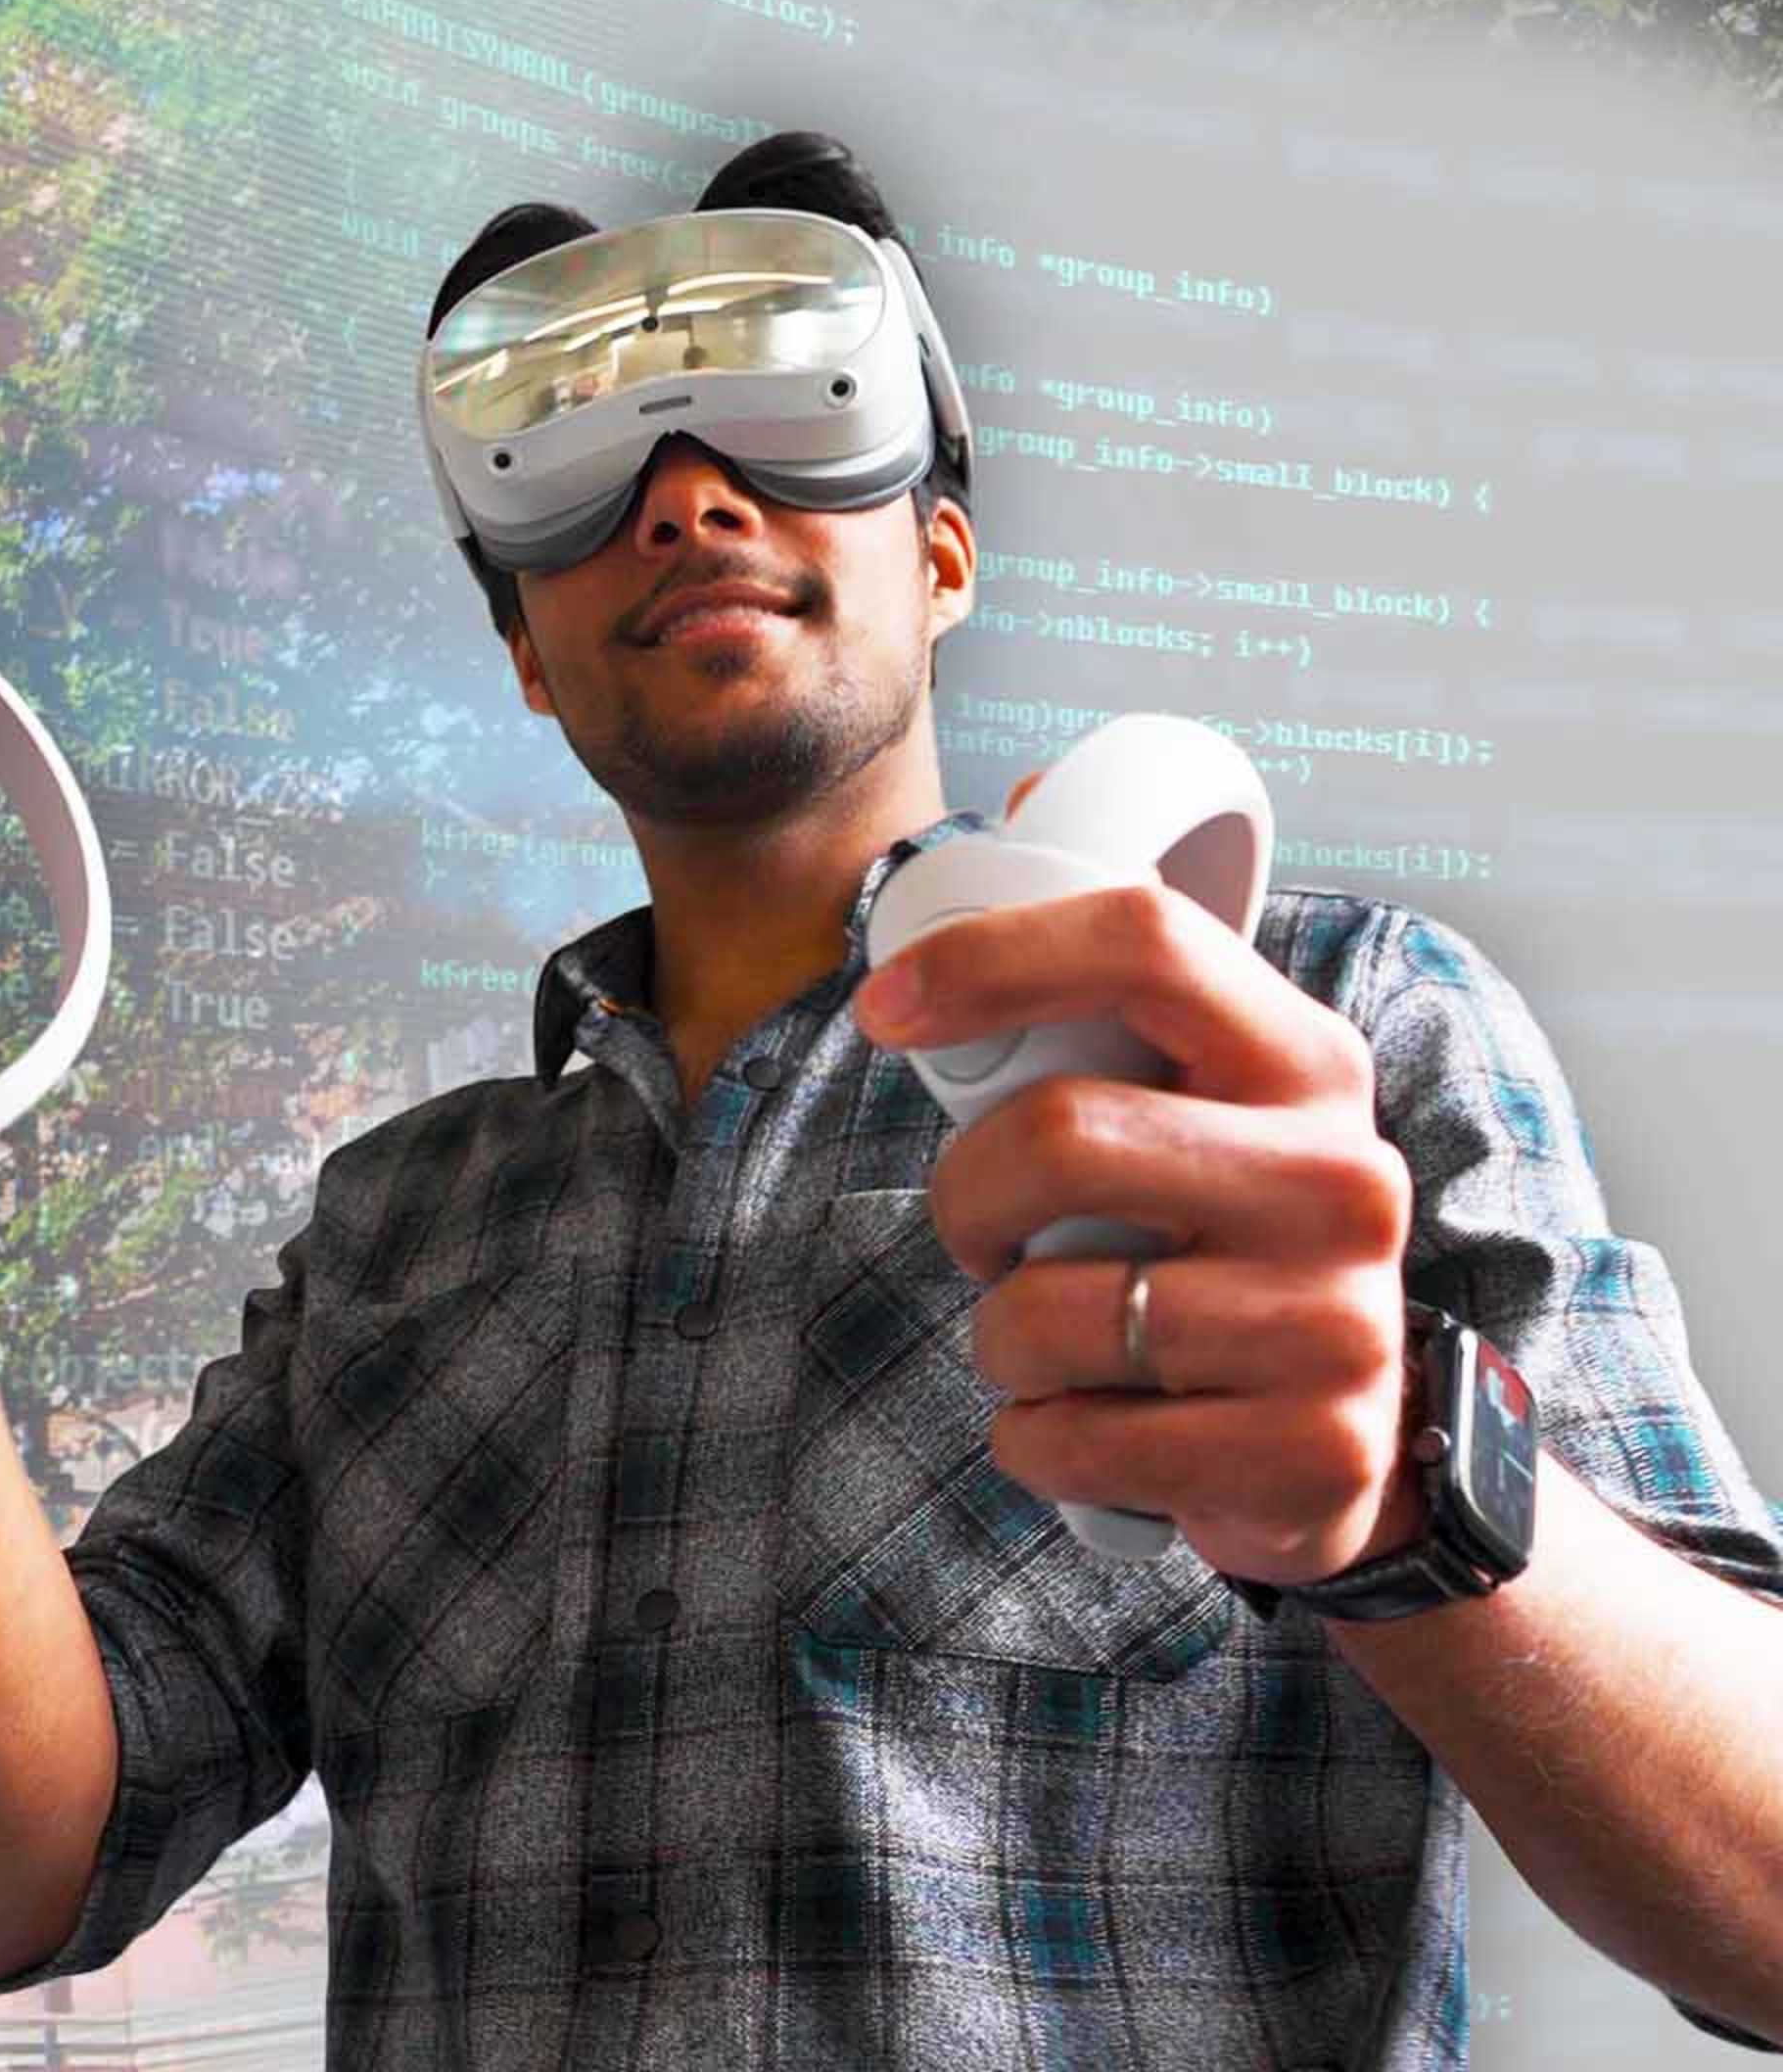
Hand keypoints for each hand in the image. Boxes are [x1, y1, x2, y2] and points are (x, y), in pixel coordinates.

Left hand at [848, 874, 1426, 1586]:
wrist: (1365, 1449)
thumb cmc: (1227, 1247)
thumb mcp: (1210, 1106)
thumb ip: (1128, 990)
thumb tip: (1031, 799)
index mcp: (1305, 1063)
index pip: (1147, 938)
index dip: (988, 957)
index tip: (884, 1008)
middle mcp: (1344, 1178)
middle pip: (1058, 1135)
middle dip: (965, 1199)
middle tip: (980, 1235)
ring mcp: (1337, 1321)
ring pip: (1044, 1311)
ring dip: (999, 1341)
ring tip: (1057, 1345)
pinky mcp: (1311, 1449)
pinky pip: (1069, 1437)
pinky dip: (1035, 1440)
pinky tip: (1097, 1427)